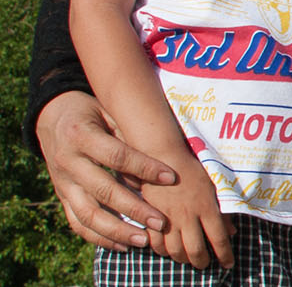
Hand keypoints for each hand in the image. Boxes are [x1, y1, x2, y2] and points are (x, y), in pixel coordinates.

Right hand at [36, 91, 178, 250]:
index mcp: (81, 135)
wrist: (53, 118)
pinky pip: (77, 223)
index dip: (145, 167)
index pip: (116, 156)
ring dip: (117, 231)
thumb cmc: (93, 113)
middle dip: (134, 209)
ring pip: (87, 214)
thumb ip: (130, 134)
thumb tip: (166, 155)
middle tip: (161, 222)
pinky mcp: (61, 196)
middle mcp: (68, 161)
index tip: (172, 177)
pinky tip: (123, 245)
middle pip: (102, 190)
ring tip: (144, 241)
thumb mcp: (109, 112)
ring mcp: (62, 182)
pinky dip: (99, 237)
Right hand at [140, 159, 231, 268]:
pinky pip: (154, 242)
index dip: (225, 255)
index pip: (219, 239)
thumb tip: (231, 231)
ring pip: (175, 250)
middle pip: (196, 250)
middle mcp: (188, 216)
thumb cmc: (191, 169)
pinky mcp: (150, 217)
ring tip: (187, 259)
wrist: (161, 157)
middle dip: (202, 262)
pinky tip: (166, 250)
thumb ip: (222, 210)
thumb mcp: (213, 186)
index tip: (228, 265)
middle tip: (205, 265)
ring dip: (182, 259)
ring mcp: (167, 218)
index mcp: (207, 208)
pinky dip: (160, 251)